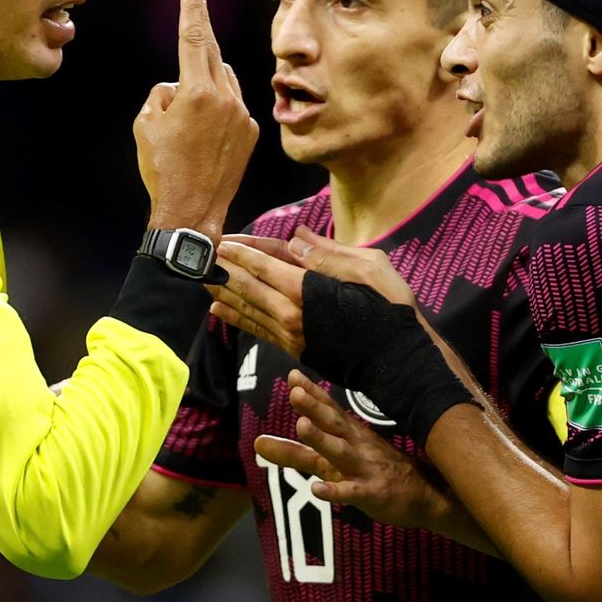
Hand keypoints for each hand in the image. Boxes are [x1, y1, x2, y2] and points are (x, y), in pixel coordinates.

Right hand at [134, 0, 258, 240]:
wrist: (191, 212)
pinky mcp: (251, 132)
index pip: (193, 37)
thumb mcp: (145, 124)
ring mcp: (242, 115)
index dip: (192, 6)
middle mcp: (226, 98)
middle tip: (192, 18)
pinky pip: (234, 104)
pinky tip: (205, 135)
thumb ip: (162, 93)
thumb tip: (177, 88)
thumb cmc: (162, 168)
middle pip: (211, 54)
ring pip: (223, 79)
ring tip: (187, 117)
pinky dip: (219, 107)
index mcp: (197, 92)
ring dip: (207, 82)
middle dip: (197, 42)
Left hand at [208, 227, 415, 356]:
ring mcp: (292, 336)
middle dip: (224, 270)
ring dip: (224, 293)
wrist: (400, 361)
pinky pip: (259, 330)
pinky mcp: (297, 350)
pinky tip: (221, 310)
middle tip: (201, 257)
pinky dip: (237, 318)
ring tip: (202, 280)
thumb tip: (296, 241)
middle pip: (249, 288)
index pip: (265, 267)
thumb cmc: (392, 309)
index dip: (241, 253)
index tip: (221, 242)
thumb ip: (329, 254)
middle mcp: (293, 315)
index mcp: (309, 291)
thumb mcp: (370, 268)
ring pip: (249, 310)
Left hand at [253, 371, 449, 527]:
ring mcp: (364, 469)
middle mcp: (356, 446)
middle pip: (333, 423)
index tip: (292, 376)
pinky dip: (335, 491)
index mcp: (351, 434)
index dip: (311, 393)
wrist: (428, 495)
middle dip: (314, 407)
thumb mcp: (336, 459)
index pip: (329, 410)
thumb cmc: (378, 471)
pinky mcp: (371, 494)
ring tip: (301, 426)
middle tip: (294, 393)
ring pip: (340, 452)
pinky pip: (352, 492)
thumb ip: (296, 453)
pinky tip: (317, 489)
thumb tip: (259, 442)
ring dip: (321, 439)